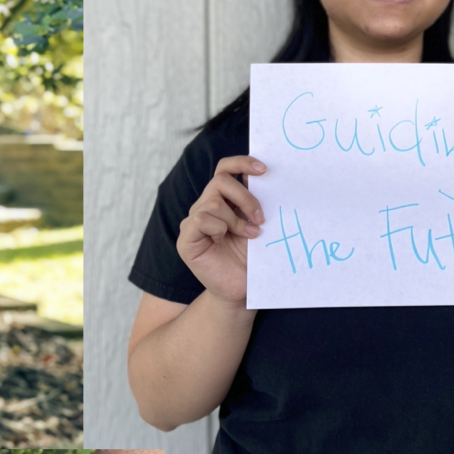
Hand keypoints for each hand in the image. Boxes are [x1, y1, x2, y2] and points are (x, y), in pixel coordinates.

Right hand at [174, 154, 269, 306]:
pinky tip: (225, 241)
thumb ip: (256, 202)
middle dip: (245, 196)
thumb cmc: (251, 259)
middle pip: (221, 179)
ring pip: (212, 201)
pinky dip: (219, 228)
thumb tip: (266, 177)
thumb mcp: (258, 225)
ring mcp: (194, 222)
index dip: (242, 162)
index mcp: (224, 201)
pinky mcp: (186, 239)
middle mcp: (206, 207)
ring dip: (236, 219)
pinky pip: (201, 219)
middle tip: (260, 218)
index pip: (225, 169)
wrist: (241, 291)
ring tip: (249, 236)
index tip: (264, 169)